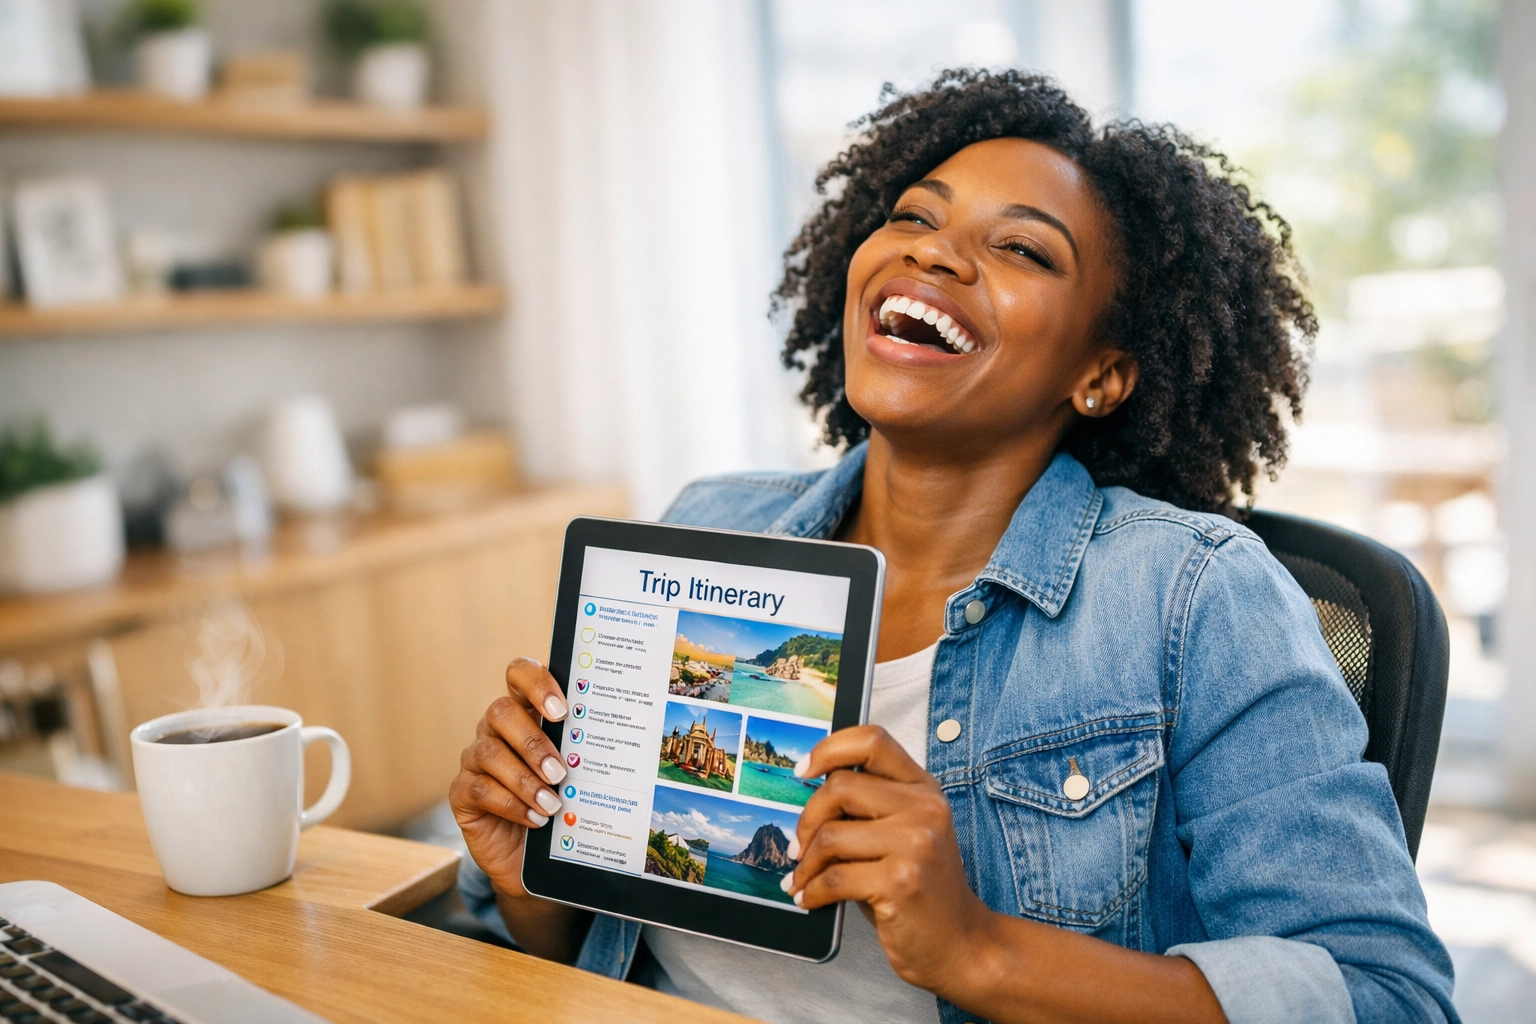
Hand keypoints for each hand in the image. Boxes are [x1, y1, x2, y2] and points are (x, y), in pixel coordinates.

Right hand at [448, 657, 570, 896]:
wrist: (538, 857)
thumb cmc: (562, 805)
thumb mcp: (576, 774)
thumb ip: (581, 748)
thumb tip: (606, 732)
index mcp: (526, 711)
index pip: (519, 674)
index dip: (536, 682)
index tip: (562, 710)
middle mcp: (496, 730)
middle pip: (501, 711)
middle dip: (533, 741)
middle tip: (560, 771)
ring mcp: (475, 759)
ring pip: (490, 752)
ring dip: (525, 779)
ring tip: (553, 803)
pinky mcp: (462, 793)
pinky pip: (479, 788)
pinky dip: (511, 804)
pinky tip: (535, 818)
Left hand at [783, 725, 993, 995]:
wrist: (962, 945)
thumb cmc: (922, 890)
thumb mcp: (905, 834)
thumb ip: (870, 806)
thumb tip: (808, 792)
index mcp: (923, 789)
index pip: (872, 741)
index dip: (829, 749)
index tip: (804, 770)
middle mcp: (924, 809)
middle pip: (839, 787)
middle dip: (807, 820)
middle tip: (799, 847)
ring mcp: (915, 844)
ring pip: (831, 835)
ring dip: (807, 863)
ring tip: (803, 879)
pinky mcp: (900, 881)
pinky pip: (834, 877)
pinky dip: (812, 890)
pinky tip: (809, 899)